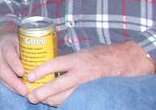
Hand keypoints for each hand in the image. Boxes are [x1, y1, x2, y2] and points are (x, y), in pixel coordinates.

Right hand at [0, 26, 27, 95]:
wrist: (3, 38)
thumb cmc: (18, 40)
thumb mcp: (24, 40)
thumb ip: (31, 50)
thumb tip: (48, 63)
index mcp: (5, 44)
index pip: (9, 54)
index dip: (15, 64)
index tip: (23, 73)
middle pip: (3, 69)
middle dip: (14, 81)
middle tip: (25, 90)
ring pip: (1, 77)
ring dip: (13, 87)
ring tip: (24, 94)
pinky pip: (1, 81)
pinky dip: (11, 87)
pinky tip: (20, 92)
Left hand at [25, 41, 155, 106]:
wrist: (126, 61)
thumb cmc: (100, 55)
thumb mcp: (82, 53)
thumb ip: (67, 61)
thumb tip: (47, 66)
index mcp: (77, 60)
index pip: (55, 64)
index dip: (41, 70)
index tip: (29, 76)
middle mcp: (82, 73)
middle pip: (58, 85)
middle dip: (42, 92)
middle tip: (30, 96)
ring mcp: (89, 85)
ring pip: (66, 97)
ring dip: (52, 100)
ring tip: (41, 100)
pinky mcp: (94, 93)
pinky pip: (76, 100)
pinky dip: (65, 102)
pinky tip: (57, 102)